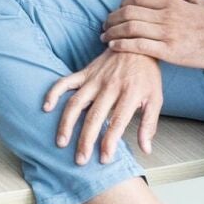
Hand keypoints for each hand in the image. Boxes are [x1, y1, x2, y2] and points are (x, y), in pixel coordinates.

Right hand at [44, 48, 164, 164]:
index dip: (110, 142)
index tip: (104, 159)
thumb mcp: (156, 98)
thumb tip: (145, 149)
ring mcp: (94, 79)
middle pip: (94, 117)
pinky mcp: (84, 72)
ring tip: (61, 142)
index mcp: (129, 94)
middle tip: (80, 160)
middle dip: (85, 140)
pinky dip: (54, 93)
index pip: (117, 122)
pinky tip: (47, 107)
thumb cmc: (147, 74)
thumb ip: (149, 124)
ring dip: (67, 123)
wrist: (137, 43)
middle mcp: (110, 87)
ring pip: (76, 103)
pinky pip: (65, 82)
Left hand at [101, 0, 203, 68]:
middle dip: (112, 18)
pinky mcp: (169, 50)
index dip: (123, 4)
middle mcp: (166, 15)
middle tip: (104, 24)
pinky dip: (122, 44)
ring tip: (103, 36)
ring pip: (130, 27)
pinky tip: (113, 46)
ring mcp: (166, 32)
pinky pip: (138, 45)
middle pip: (129, 11)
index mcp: (172, 3)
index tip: (116, 11)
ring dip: (112, 31)